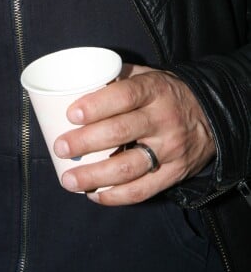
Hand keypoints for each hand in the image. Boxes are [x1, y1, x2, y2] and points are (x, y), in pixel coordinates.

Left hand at [53, 64, 215, 203]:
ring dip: (95, 176)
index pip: (124, 96)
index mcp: (154, 90)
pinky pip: (143, 190)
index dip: (96, 105)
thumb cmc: (164, 92)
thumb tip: (75, 83)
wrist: (210, 115)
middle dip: (85, 142)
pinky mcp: (174, 174)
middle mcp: (163, 119)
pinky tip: (94, 194)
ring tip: (69, 180)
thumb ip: (116, 77)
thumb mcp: (146, 75)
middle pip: (121, 132)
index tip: (71, 114)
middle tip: (60, 147)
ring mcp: (170, 149)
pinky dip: (116, 196)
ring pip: (129, 167)